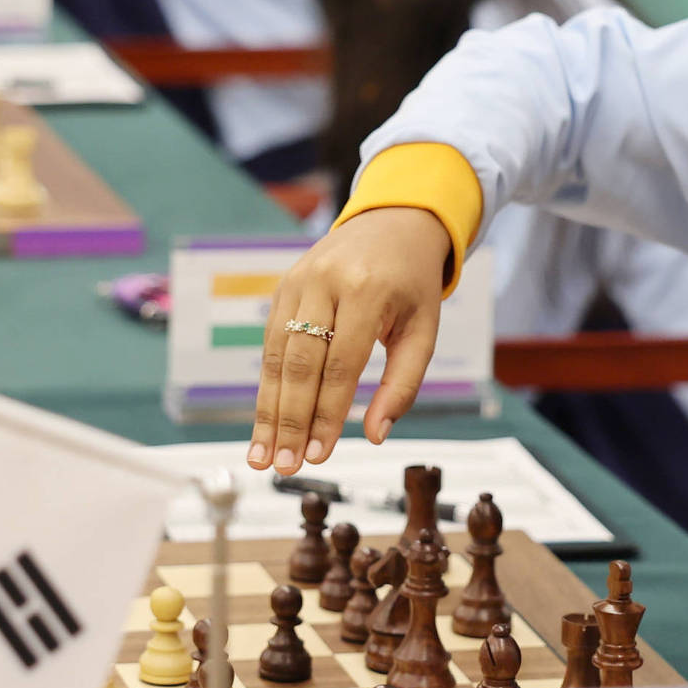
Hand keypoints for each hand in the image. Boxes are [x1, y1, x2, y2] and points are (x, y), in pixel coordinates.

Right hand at [250, 206, 451, 472]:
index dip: (327, 414)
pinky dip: (267, 386)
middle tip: (283, 465)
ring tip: (264, 456)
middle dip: (290, 420)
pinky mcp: (282, 287)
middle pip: (301, 363)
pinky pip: (271, 342)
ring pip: (276, 355)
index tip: (319, 456)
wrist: (392, 222)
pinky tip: (264, 421)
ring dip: (268, 410)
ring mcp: (298, 281)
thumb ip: (404, 384)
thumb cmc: (412, 284)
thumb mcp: (424, 330)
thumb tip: (376, 435)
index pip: (341, 365)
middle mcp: (325, 282)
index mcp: (367, 291)